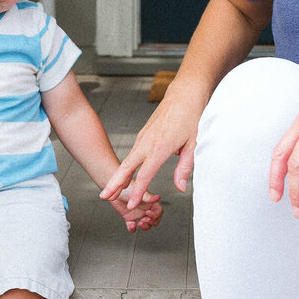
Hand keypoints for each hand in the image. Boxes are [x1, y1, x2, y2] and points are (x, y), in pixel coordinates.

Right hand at [100, 88, 203, 211]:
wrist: (184, 94)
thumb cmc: (191, 117)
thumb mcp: (194, 144)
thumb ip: (185, 168)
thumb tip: (180, 187)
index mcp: (160, 147)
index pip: (145, 174)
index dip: (137, 191)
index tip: (131, 204)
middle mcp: (148, 142)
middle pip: (127, 167)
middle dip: (115, 183)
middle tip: (104, 196)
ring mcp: (143, 137)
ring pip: (127, 161)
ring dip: (118, 176)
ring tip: (110, 191)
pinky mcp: (143, 135)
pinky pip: (132, 154)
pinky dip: (126, 167)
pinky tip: (124, 176)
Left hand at [106, 189, 162, 233]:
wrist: (113, 189)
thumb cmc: (127, 187)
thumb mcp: (139, 192)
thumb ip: (149, 197)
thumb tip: (158, 197)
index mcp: (149, 202)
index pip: (158, 212)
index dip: (155, 215)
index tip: (148, 213)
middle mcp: (145, 209)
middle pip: (154, 220)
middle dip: (151, 223)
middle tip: (144, 220)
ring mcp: (137, 214)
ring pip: (145, 224)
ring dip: (144, 226)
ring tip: (139, 223)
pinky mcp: (128, 218)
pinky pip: (132, 227)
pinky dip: (132, 228)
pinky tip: (131, 225)